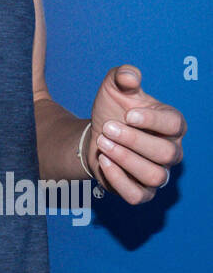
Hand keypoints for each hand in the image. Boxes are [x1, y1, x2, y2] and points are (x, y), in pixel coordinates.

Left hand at [87, 65, 185, 202]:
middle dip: (133, 140)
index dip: (153, 120)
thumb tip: (129, 76)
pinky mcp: (142, 192)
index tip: (128, 115)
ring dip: (126, 159)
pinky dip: (120, 180)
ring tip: (104, 144)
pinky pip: (138, 196)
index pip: (175, 124)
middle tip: (108, 128)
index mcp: (171, 124)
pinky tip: (104, 162)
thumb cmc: (113, 109)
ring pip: (155, 176)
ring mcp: (158, 173)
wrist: (98, 133)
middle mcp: (171, 150)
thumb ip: (122, 76)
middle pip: (165, 153)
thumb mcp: (115, 87)